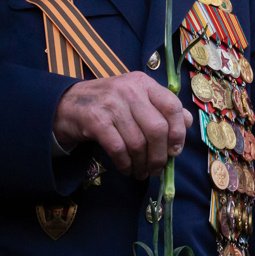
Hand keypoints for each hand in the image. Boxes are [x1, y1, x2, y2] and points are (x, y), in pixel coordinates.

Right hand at [52, 72, 186, 178]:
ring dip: (142, 164)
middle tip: (157, 169)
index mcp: (143, 83)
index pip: (172, 106)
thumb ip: (161, 107)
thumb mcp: (136, 97)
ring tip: (142, 172)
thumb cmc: (107, 103)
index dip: (178, 133)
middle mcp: (129, 90)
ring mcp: (111, 104)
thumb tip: (188, 122)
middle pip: (157, 129)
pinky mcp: (95, 120)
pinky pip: (119, 149)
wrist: (66, 104)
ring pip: (138, 143)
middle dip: (160, 156)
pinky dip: (126, 164)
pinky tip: (127, 169)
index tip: (175, 151)